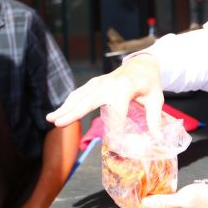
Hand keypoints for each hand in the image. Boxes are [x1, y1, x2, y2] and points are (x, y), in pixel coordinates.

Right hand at [46, 54, 163, 135]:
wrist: (143, 64)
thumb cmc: (149, 83)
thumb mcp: (156, 98)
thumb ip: (154, 118)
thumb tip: (157, 139)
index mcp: (125, 88)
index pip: (117, 111)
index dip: (116, 127)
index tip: (115, 143)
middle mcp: (108, 84)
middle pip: (88, 101)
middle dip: (72, 113)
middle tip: (57, 124)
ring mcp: (99, 82)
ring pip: (79, 96)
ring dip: (65, 107)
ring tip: (50, 119)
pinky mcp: (95, 83)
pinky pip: (79, 93)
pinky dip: (69, 102)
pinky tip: (59, 111)